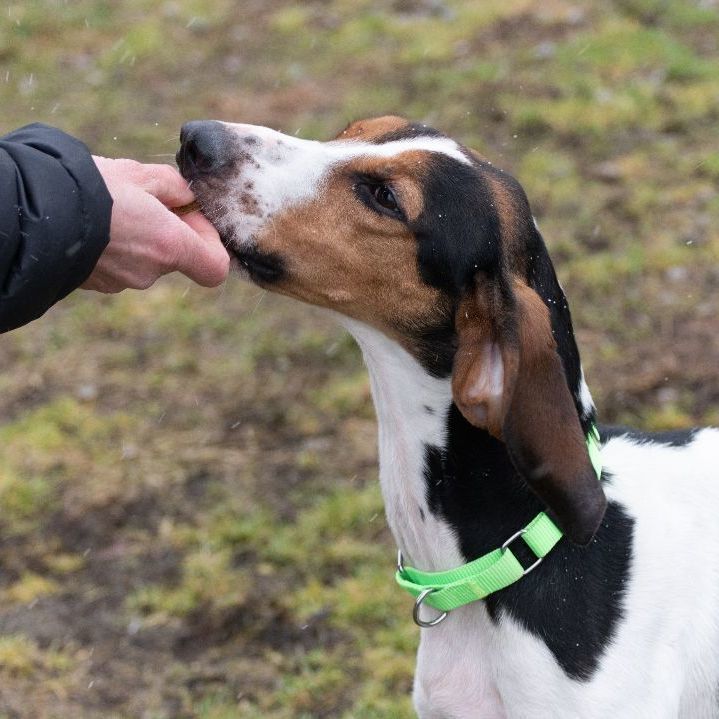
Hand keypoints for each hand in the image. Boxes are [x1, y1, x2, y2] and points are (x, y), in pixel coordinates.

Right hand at [82, 157, 228, 292]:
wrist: (33, 215)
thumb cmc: (90, 190)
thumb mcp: (139, 174)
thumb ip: (174, 186)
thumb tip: (186, 196)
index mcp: (170, 246)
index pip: (215, 267)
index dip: (212, 243)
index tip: (195, 219)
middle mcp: (151, 271)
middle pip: (176, 256)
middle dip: (168, 229)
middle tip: (146, 199)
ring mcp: (123, 281)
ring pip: (146, 259)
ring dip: (139, 236)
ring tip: (114, 207)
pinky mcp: (99, 284)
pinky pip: (120, 264)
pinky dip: (116, 246)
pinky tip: (96, 223)